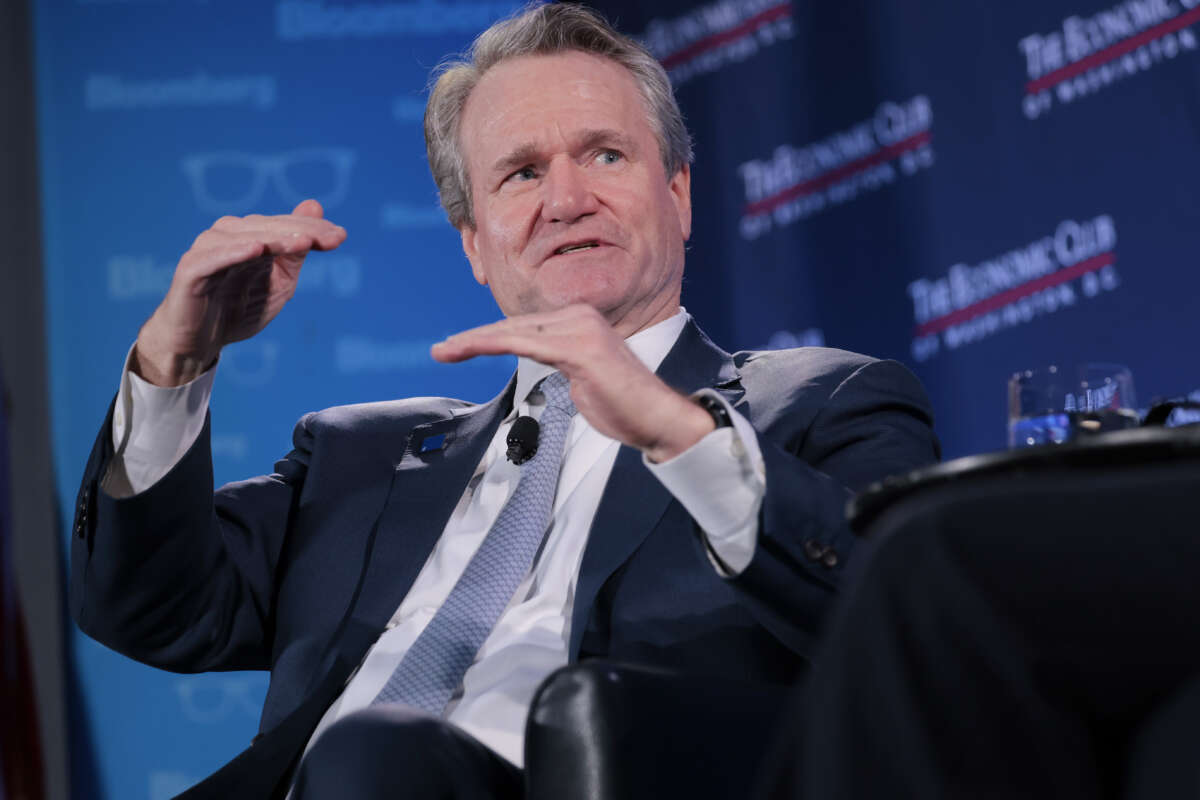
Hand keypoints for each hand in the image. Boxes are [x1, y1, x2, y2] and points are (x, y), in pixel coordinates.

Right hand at [133, 199, 346, 386]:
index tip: (341, 237)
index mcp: (251, 236)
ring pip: (243, 236)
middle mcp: (228, 235)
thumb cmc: (240, 309)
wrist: (200, 342)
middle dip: (300, 232)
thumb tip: (315, 205)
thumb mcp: (279, 284)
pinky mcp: (191, 269)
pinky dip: (234, 251)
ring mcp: (207, 249)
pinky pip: (213, 257)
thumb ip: (296, 251)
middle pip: (267, 226)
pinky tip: (257, 249)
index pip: (285, 225)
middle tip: (328, 239)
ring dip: (274, 238)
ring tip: (302, 243)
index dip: (312, 228)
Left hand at [431, 305, 714, 461]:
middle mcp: (581, 316)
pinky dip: (492, 344)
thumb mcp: (584, 377)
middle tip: (442, 350)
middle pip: (515, 325)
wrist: (658, 418)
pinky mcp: (579, 348)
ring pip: (514, 331)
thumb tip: (539, 359)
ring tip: (446, 351)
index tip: (460, 346)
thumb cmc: (625, 405)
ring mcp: (580, 329)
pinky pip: (525, 342)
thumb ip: (561, 362)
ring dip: (475, 341)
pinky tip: (469, 349)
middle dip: (475, 338)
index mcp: (582, 320)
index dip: (490, 336)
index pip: (526, 325)